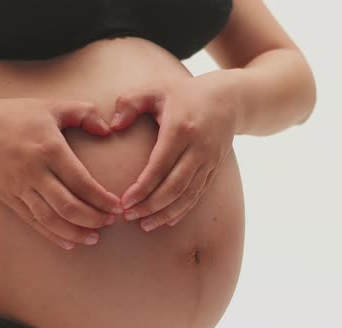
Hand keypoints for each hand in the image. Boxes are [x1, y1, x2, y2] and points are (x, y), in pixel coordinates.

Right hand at [0, 96, 122, 249]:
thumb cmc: (18, 115)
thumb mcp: (53, 106)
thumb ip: (85, 113)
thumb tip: (108, 130)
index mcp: (50, 149)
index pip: (81, 182)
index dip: (101, 198)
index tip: (117, 206)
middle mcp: (34, 171)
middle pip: (67, 205)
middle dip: (93, 218)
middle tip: (111, 222)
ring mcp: (19, 187)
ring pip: (50, 219)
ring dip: (75, 232)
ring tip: (94, 238)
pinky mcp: (8, 197)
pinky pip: (32, 221)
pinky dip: (52, 235)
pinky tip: (69, 242)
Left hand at [110, 75, 238, 231]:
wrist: (229, 99)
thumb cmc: (184, 94)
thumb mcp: (155, 89)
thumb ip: (130, 103)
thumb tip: (113, 125)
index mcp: (181, 129)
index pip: (160, 165)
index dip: (142, 188)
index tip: (124, 201)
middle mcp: (198, 148)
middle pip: (175, 186)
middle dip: (151, 206)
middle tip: (129, 216)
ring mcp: (208, 161)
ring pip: (188, 195)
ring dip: (166, 213)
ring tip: (145, 225)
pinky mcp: (214, 169)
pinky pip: (198, 195)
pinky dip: (182, 210)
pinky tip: (166, 220)